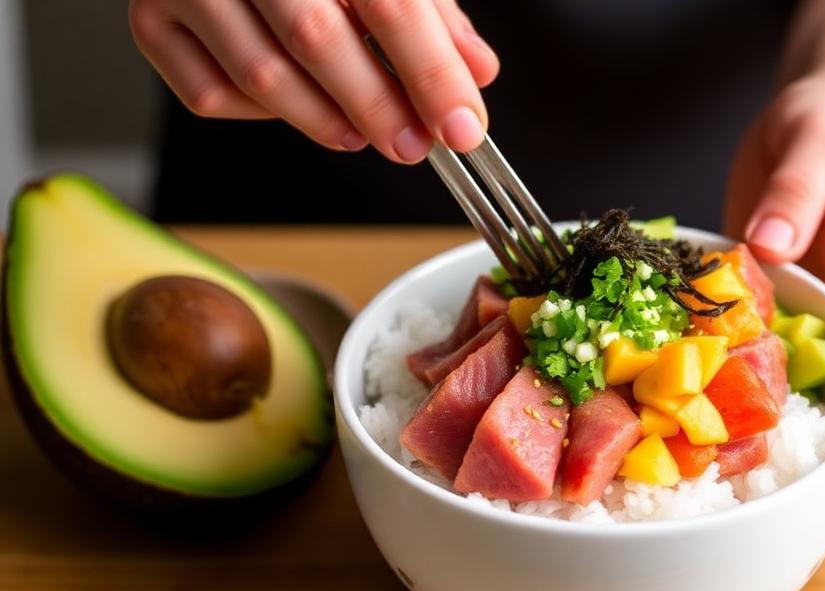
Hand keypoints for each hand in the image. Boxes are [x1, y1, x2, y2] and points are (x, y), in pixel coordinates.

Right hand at [129, 0, 499, 161]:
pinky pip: (211, 95)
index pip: (388, 1)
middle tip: (413, 145)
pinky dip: (264, 116)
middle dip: (378, 107)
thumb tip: (475, 74)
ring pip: (261, 75)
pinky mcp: (151, 21)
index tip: (463, 128)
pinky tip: (296, 105)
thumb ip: (430, 16)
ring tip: (362, 136)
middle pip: (317, 39)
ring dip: (325, 121)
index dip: (431, 73)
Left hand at [725, 70, 824, 543]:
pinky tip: (734, 446)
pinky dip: (762, 410)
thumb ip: (796, 197)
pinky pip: (776, 371)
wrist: (822, 124)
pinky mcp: (784, 316)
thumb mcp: (815, 147)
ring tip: (792, 518)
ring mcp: (820, 321)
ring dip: (815, 456)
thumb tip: (772, 252)